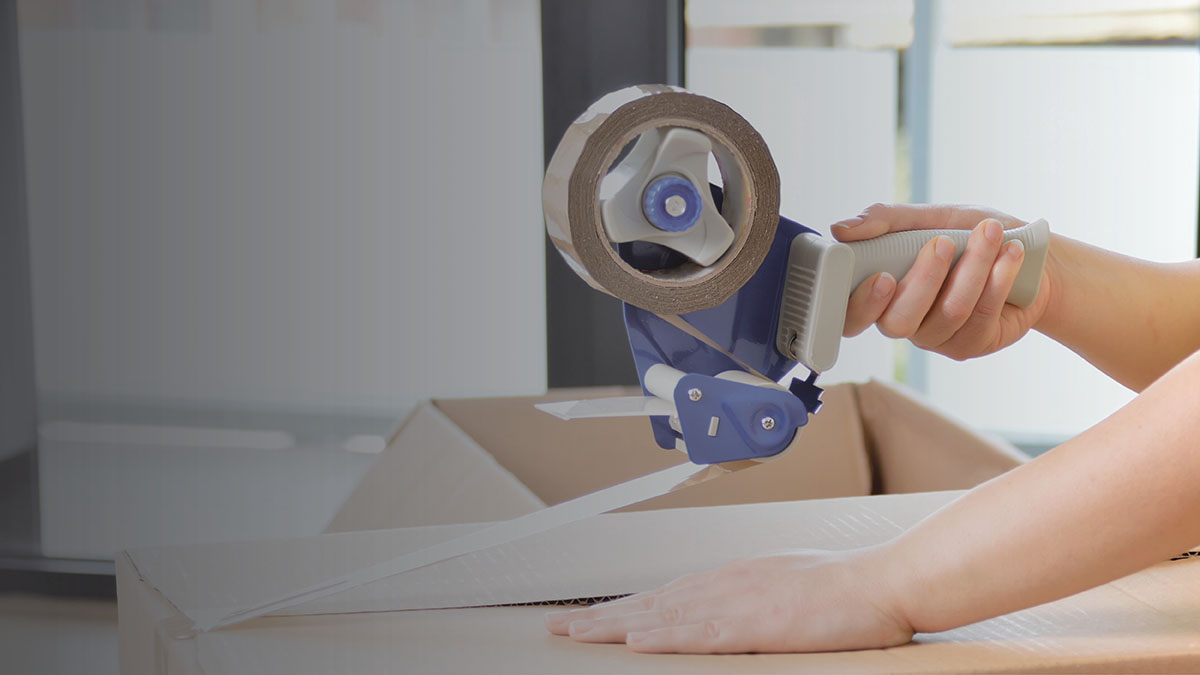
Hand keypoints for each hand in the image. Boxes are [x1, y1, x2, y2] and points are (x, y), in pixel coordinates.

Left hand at [544, 548, 912, 653]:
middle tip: (560, 627)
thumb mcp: (786, 586)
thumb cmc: (843, 588)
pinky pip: (700, 633)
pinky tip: (634, 641)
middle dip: (604, 616)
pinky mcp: (755, 624)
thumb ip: (752, 599)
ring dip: (616, 625)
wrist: (881, 581)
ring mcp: (737, 603)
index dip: (626, 607)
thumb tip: (728, 611)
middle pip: (652, 603)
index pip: (666, 595)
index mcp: (733, 578)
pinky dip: (663, 638)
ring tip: (576, 633)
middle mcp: (725, 584)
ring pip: (663, 616)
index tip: (593, 616)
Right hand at [831, 203, 1052, 360]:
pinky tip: (1010, 254)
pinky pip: (981, 316)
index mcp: (882, 293)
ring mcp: (938, 337)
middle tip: (943, 242)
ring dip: (972, 267)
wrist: (1029, 252)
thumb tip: (842, 228)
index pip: (852, 317)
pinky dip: (998, 278)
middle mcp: (904, 320)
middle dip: (924, 279)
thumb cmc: (969, 233)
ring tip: (990, 233)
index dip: (861, 305)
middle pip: (899, 321)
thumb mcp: (928, 217)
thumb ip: (886, 221)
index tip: (883, 276)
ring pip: (948, 313)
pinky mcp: (972, 344)